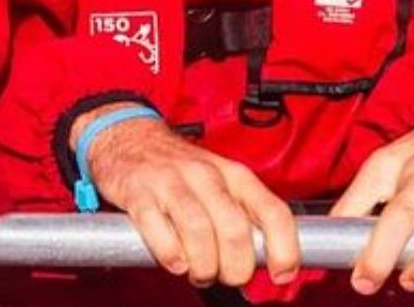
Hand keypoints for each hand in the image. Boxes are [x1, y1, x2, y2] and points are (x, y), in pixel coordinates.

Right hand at [76, 108, 301, 289]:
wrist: (129, 137)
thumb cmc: (181, 170)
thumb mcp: (222, 182)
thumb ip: (243, 217)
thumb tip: (265, 262)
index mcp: (235, 175)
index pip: (274, 212)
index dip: (284, 249)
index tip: (282, 274)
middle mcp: (207, 175)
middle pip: (235, 230)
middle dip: (235, 268)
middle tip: (226, 276)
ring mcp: (172, 182)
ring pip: (199, 231)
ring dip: (203, 266)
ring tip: (199, 272)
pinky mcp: (139, 192)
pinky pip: (158, 229)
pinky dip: (170, 254)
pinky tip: (175, 262)